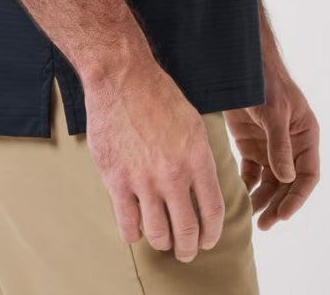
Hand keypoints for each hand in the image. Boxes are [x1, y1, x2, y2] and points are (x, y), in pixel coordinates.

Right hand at [82, 62, 225, 262]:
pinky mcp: (116, 180)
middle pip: (187, 231)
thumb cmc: (158, 94)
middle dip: (188, 248)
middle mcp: (172, 174)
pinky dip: (134, 233)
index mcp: (197, 158)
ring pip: (157, 234)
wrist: (121, 77)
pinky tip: (136, 227)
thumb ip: (199, 158)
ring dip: (162, 243)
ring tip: (162, 240)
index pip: (212, 212)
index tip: (207, 241)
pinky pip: (127, 224)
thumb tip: (203, 187)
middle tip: (185, 251)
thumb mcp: (193, 123)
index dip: (212, 234)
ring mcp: (143, 179)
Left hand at [223, 70, 319, 229]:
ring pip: (270, 182)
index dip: (297, 197)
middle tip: (265, 224)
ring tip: (251, 217)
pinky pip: (252, 172)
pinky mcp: (250, 144)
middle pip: (288, 183)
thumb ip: (279, 144)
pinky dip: (247, 185)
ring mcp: (270, 146)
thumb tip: (286, 178)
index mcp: (305, 136)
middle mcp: (290, 145)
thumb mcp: (274, 112)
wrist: (240, 66)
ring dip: (262, 199)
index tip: (283, 215)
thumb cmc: (266, 83)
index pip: (307, 175)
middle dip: (278, 204)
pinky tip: (240, 197)